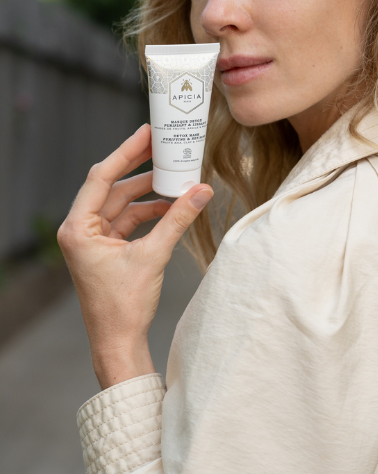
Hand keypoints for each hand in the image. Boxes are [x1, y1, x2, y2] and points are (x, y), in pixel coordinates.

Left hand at [57, 124, 212, 388]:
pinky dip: (150, 212)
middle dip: (141, 168)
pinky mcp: (108, 248)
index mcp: (78, 228)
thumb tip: (201, 190)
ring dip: (150, 192)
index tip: (146, 133)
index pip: (101, 178)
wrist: (118, 342)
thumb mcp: (153, 256)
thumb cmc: (123, 306)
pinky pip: (130, 219)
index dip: (126, 152)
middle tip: (163, 146)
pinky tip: (172, 205)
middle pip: (113, 186)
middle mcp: (82, 230)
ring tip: (176, 177)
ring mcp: (95, 239)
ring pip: (124, 203)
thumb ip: (178, 220)